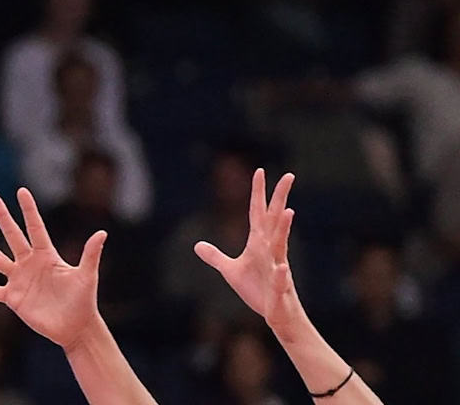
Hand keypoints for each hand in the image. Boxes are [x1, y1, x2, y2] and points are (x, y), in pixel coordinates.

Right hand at [0, 188, 106, 348]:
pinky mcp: (12, 298)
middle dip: (2, 217)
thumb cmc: (84, 300)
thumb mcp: (87, 275)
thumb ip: (90, 254)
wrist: (75, 326)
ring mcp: (19, 279)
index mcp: (47, 255)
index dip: (28, 210)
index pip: (35, 227)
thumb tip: (101, 232)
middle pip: (13, 236)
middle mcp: (30, 263)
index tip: (20, 191)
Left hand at [194, 169, 303, 338]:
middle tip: (289, 175)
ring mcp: (277, 268)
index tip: (260, 171)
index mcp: (260, 244)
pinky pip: (280, 281)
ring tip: (288, 211)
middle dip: (280, 198)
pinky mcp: (278, 289)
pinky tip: (281, 268)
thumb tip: (197, 244)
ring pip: (281, 245)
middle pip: (275, 220)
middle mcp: (271, 251)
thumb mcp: (230, 271)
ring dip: (283, 229)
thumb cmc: (258, 290)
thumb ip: (216, 256)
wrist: (276, 315)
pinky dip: (280, 275)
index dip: (258, 193)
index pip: (258, 213)